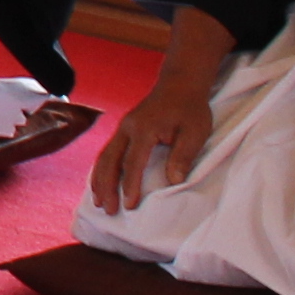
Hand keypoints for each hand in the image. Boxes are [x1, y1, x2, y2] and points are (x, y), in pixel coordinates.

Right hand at [91, 76, 214, 213]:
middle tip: (109, 210)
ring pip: (104, 157)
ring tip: (99, 202)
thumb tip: (173, 181)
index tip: (130, 205)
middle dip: (107, 187)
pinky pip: (107, 152)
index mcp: (144, 129)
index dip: (131, 185)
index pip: (133, 162)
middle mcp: (127, 128)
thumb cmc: (190, 109)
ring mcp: (122, 128)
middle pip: (110, 161)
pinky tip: (100, 183)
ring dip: (99, 180)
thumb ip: (183, 155)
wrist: (180, 84)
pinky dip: (101, 170)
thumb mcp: (195, 132)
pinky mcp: (123, 131)